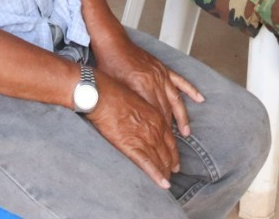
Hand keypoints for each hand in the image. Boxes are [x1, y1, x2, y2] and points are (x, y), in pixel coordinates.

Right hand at [86, 74, 176, 188]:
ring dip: (164, 172)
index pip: (170, 140)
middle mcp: (155, 129)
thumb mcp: (139, 102)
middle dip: (170, 164)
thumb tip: (146, 124)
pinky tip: (163, 184)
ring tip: (167, 181)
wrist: (103, 96)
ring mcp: (144, 138)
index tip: (174, 161)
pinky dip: (157, 176)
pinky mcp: (132, 146)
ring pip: (159, 160)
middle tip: (171, 173)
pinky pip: (147, 164)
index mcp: (157, 117)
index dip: (173, 153)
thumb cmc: (117, 95)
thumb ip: (147, 115)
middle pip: (167, 152)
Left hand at [94, 33, 203, 141]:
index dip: (160, 134)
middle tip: (173, 146)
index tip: (162, 147)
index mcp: (142, 88)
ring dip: (182, 117)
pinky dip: (191, 90)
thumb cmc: (109, 66)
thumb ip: (130, 106)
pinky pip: (180, 81)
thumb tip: (139, 125)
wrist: (113, 43)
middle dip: (171, 132)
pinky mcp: (163, 68)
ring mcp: (161, 75)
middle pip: (166, 112)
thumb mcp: (116, 90)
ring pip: (175, 100)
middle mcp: (155, 83)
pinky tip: (200, 99)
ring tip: (187, 132)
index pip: (155, 117)